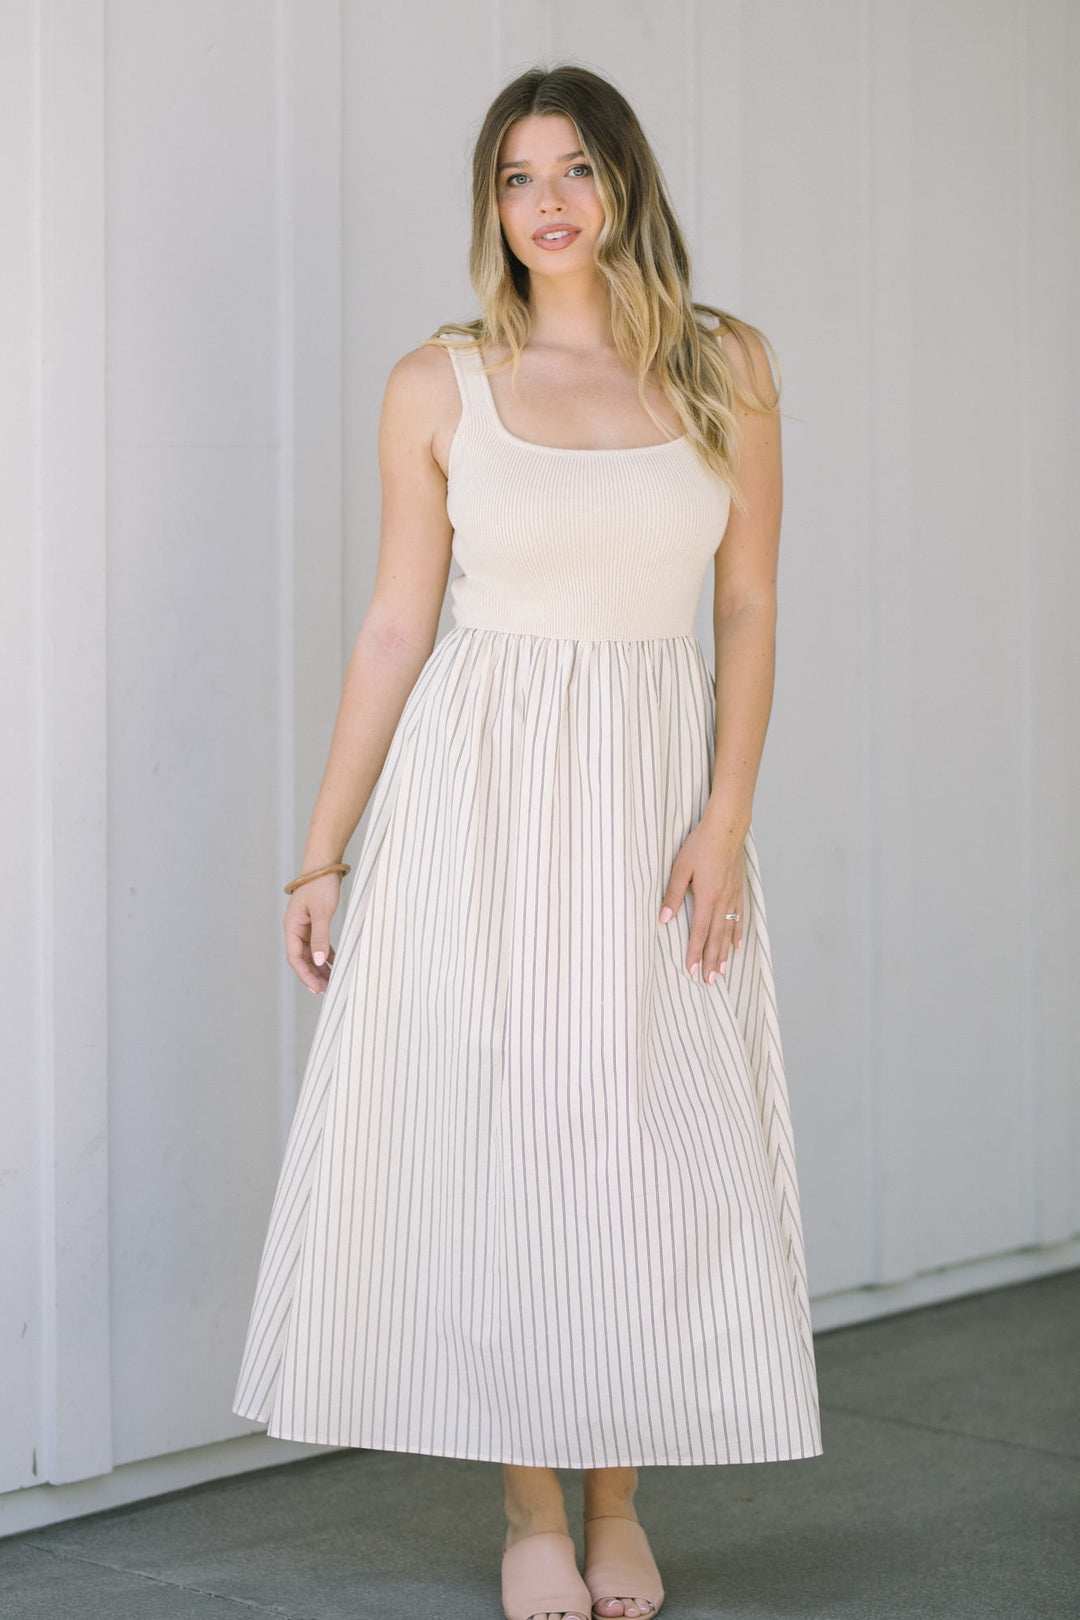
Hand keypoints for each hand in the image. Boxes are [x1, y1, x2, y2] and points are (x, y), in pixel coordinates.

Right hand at [284, 873, 342, 993]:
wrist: (325, 863)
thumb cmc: (320, 884)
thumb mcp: (322, 912)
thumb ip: (321, 938)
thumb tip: (319, 961)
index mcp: (292, 927)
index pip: (295, 958)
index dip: (306, 975)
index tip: (317, 989)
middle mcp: (295, 928)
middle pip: (302, 958)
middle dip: (314, 975)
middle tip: (328, 990)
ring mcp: (304, 925)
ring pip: (311, 952)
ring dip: (320, 967)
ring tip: (332, 981)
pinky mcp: (314, 921)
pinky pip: (318, 943)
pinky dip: (326, 954)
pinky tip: (335, 963)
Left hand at [658, 814, 746, 982]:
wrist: (727, 827)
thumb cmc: (701, 845)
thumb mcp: (680, 868)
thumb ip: (672, 895)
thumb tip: (663, 919)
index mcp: (707, 897)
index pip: (699, 932)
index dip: (694, 953)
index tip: (691, 971)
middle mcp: (722, 900)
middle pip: (716, 937)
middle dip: (711, 961)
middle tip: (708, 981)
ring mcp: (733, 896)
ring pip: (729, 930)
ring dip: (724, 952)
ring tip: (722, 971)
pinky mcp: (738, 889)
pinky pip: (739, 916)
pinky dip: (737, 932)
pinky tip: (737, 945)